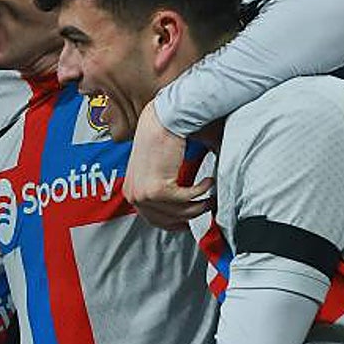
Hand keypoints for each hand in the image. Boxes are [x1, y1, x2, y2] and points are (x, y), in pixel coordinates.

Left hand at [123, 104, 211, 230]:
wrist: (162, 119)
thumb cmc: (161, 136)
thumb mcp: (156, 169)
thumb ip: (164, 188)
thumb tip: (183, 207)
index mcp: (131, 190)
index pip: (153, 219)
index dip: (173, 223)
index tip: (188, 223)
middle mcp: (134, 195)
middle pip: (168, 219)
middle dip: (191, 215)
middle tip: (208, 207)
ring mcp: (144, 194)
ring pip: (180, 211)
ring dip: (201, 203)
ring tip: (212, 195)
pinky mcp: (158, 190)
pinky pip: (187, 199)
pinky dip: (202, 190)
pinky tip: (209, 181)